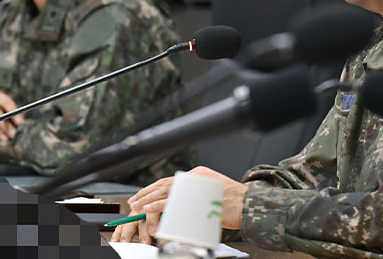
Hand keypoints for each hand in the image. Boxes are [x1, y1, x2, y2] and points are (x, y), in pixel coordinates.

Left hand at [111, 166, 245, 243]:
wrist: (249, 205)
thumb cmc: (234, 203)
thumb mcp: (213, 193)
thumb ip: (196, 195)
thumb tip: (181, 204)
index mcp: (198, 175)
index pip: (171, 180)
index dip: (155, 187)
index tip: (143, 194)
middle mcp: (194, 177)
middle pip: (164, 183)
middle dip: (146, 192)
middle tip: (134, 199)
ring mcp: (194, 186)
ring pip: (164, 191)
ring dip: (148, 198)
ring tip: (136, 204)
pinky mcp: (194, 197)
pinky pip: (171, 201)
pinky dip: (157, 204)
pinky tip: (148, 207)